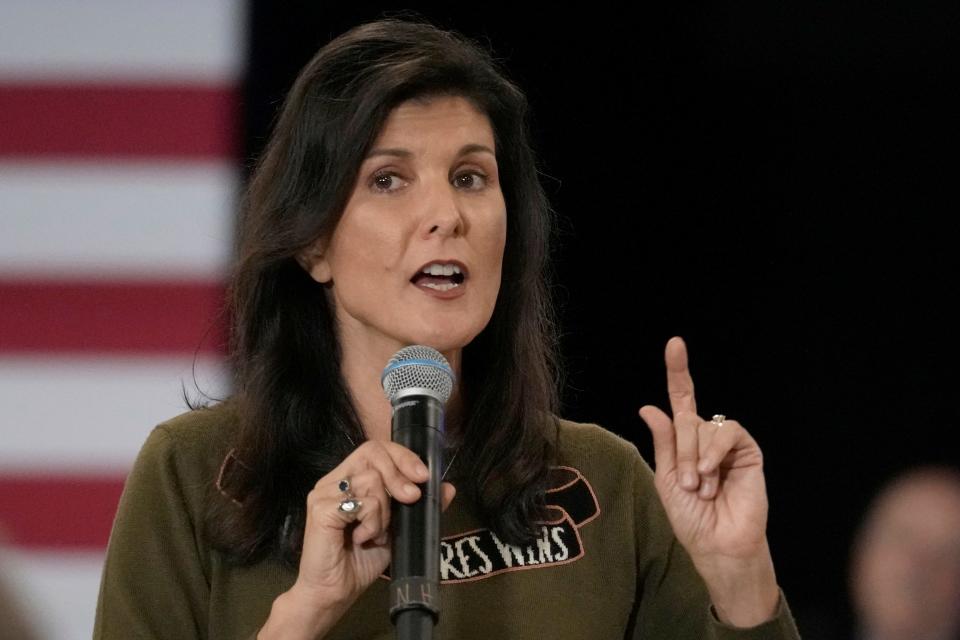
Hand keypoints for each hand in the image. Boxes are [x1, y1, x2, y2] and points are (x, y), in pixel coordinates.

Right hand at [259, 441, 455, 638]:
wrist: (334, 593)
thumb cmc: (361, 562)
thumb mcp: (399, 530)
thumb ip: (420, 506)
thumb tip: (449, 487)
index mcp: (350, 479)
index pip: (376, 449)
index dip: (403, 456)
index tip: (424, 476)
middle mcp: (334, 480)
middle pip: (372, 452)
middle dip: (399, 472)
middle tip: (412, 498)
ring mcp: (324, 492)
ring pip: (370, 479)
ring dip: (384, 510)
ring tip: (375, 533)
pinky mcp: (320, 509)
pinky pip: (360, 501)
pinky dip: (371, 521)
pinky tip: (363, 538)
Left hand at [638, 337, 778, 626]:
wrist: (718, 544)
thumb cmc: (691, 518)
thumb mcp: (668, 478)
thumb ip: (664, 442)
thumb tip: (649, 406)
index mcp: (685, 443)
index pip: (682, 400)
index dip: (679, 372)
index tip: (676, 343)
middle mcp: (706, 439)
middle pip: (686, 419)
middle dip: (682, 452)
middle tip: (690, 485)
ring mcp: (728, 444)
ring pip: (704, 426)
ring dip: (697, 457)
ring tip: (703, 487)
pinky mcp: (748, 451)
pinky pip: (727, 431)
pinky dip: (714, 452)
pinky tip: (713, 476)